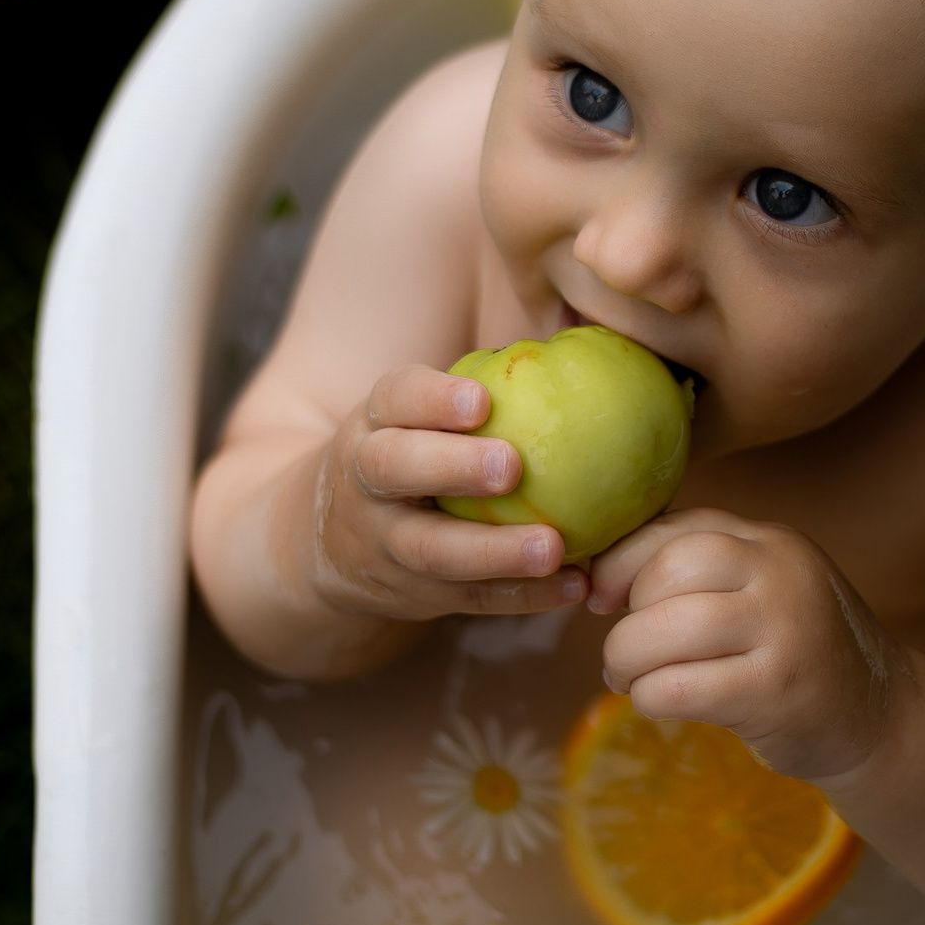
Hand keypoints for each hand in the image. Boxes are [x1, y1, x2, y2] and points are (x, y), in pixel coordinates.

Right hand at [302, 365, 588, 619]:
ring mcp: (385, 542)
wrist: (329, 538)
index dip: (433, 398)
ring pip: (430, 549)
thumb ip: (492, 382)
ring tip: (553, 548)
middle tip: (512, 466)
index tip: (483, 401)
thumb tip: (596, 325)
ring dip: (493, 552)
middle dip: (450, 467)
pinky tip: (576, 587)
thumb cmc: (418, 448)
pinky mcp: (414, 593)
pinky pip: (469, 598)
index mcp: (378, 421)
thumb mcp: (421, 413)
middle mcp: (369, 480)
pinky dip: (522, 597)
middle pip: (396, 469)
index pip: (395, 398)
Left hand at [587, 509, 904, 781]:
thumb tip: (598, 577)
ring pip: (668, 628)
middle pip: (672, 568)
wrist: (882, 717)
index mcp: (772, 541)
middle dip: (627, 614)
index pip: (680, 526)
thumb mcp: (765, 590)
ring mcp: (783, 631)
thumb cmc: (800, 652)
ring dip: (627, 659)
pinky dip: (650, 697)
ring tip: (628, 679)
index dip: (623, 559)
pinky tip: (658, 703)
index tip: (601, 596)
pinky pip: (680, 687)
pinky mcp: (775, 691)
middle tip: (622, 651)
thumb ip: (704, 572)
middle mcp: (782, 573)